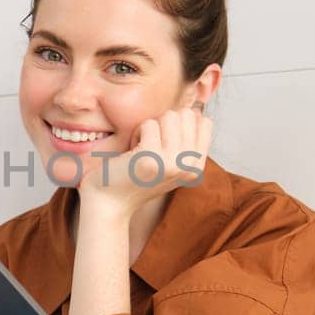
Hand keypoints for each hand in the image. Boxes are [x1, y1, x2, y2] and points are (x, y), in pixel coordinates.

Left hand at [79, 105, 213, 215]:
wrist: (109, 203)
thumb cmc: (135, 178)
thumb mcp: (169, 161)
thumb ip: (185, 140)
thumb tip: (196, 111)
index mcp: (197, 167)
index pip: (204, 122)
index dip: (179, 124)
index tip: (163, 144)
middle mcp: (190, 166)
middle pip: (186, 115)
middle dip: (164, 123)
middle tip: (150, 146)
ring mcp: (173, 163)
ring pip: (169, 115)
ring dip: (150, 127)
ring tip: (141, 149)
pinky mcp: (152, 158)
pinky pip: (149, 124)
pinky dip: (136, 133)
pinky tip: (131, 153)